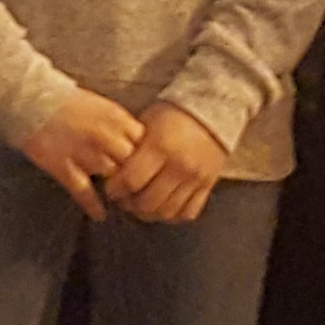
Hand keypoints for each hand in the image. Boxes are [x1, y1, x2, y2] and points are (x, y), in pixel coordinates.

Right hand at [18, 90, 146, 215]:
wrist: (32, 100)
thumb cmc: (67, 102)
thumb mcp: (101, 104)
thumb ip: (120, 123)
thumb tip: (138, 143)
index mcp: (114, 117)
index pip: (143, 141)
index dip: (143, 152)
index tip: (142, 160)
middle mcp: (103, 135)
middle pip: (130, 161)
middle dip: (130, 170)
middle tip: (130, 180)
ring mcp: (83, 153)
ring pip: (110, 177)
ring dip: (114, 186)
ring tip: (116, 195)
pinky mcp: (63, 167)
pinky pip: (84, 192)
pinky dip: (93, 206)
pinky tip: (100, 215)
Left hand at [102, 106, 228, 223]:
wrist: (213, 108)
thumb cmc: (172, 115)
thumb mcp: (146, 123)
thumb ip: (131, 149)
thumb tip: (113, 171)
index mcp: (160, 147)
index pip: (131, 180)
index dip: (115, 189)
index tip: (110, 188)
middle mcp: (179, 165)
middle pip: (147, 202)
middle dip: (129, 204)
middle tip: (123, 199)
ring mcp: (195, 178)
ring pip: (167, 212)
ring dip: (149, 213)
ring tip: (140, 205)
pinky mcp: (208, 185)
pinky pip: (188, 212)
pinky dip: (173, 215)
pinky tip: (163, 207)